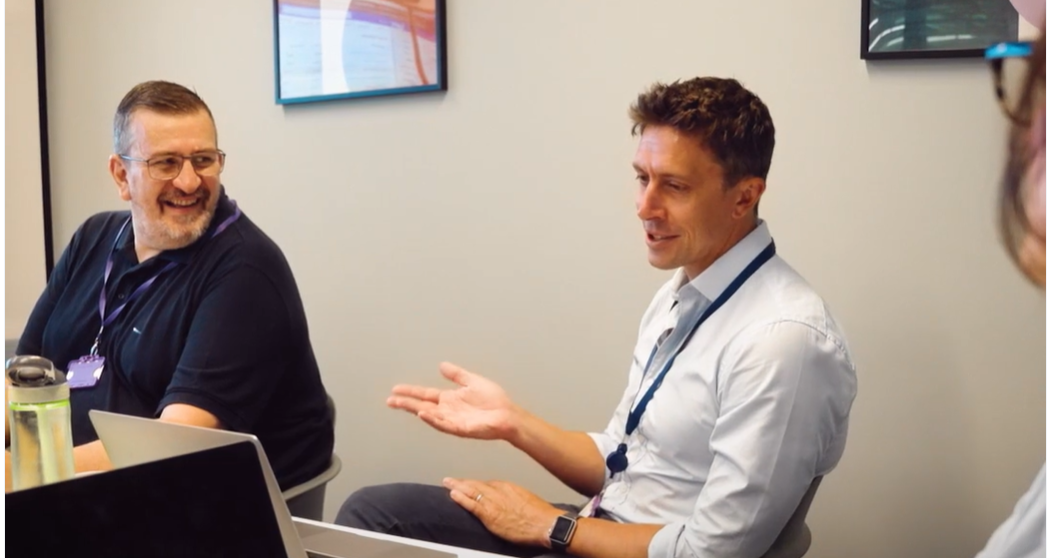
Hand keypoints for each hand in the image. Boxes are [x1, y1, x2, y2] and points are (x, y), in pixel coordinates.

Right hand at [387, 362, 518, 440]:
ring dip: (415, 410)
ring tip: (400, 404)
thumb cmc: (494, 400)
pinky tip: (423, 413)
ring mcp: (452, 420)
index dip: (410, 392)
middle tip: (389, 400)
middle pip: (422, 406)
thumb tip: (441, 365)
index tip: (395, 389)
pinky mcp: (460, 428)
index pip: (425, 395)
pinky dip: (432, 419)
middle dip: (405, 403)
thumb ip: (456, 375)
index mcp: (449, 399)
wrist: (508, 414)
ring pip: (429, 415)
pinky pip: (443, 424)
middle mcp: (447, 410)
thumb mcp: (472, 381)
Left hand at [443, 477, 561, 547]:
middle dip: (463, 482)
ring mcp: (493, 502)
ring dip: (457, 487)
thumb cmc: (540, 514)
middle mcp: (498, 491)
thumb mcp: (526, 499)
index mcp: (508, 486)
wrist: (546, 524)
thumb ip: (514, 498)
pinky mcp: (490, 514)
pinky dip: (461, 499)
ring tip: (447, 483)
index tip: (469, 484)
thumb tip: (510, 502)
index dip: (476, 485)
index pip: (487, 483)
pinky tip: (453, 494)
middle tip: (451, 480)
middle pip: (476, 484)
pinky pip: (472, 504)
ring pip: (471, 491)